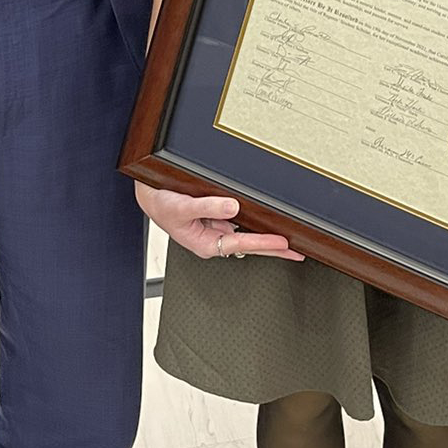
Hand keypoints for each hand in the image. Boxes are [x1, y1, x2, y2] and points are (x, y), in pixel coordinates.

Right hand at [134, 183, 302, 261]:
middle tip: (298, 252)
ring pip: (246, 232)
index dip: (264, 243)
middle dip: (274, 249)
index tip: (283, 244)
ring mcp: (216, 228)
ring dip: (265, 234)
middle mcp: (213, 238)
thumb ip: (208, 207)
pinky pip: (238, 219)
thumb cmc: (161, 205)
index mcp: (206, 243)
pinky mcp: (216, 217)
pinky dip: (253, 220)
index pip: (242, 244)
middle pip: (250, 244)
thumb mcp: (183, 207)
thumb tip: (232, 207)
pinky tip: (266, 218)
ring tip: (290, 238)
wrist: (149, 195)